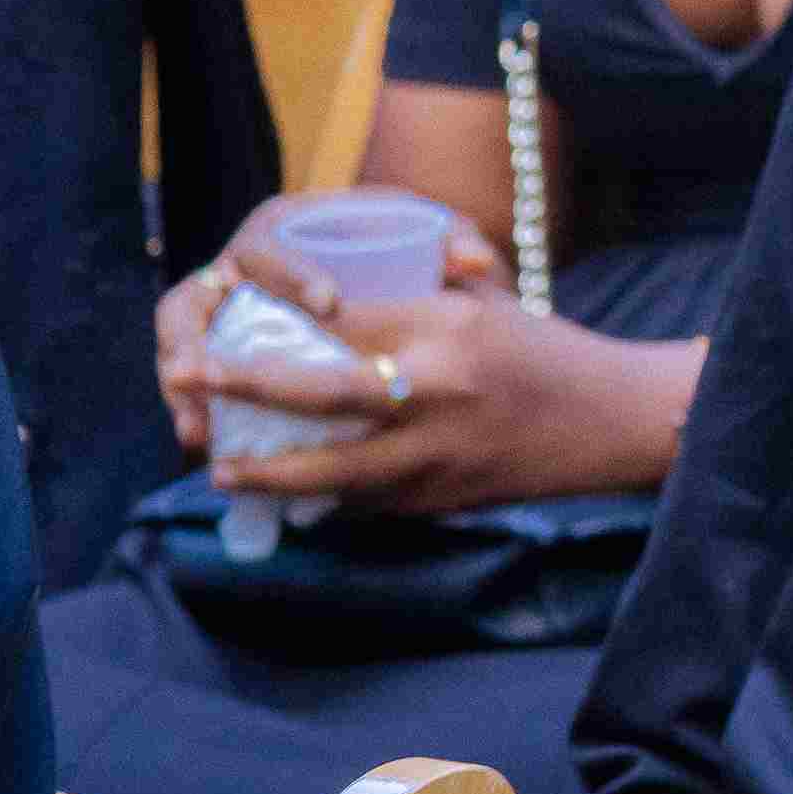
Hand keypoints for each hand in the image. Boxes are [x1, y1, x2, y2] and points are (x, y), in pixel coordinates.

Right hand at [146, 192, 504, 459]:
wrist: (365, 265)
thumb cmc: (393, 248)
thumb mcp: (420, 236)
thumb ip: (451, 238)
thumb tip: (478, 263)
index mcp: (281, 227)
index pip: (275, 246)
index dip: (293, 276)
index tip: (329, 306)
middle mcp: (237, 266)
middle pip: (196, 301)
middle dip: (197, 346)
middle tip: (211, 381)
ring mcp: (219, 309)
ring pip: (179, 343)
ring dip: (182, 390)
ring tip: (198, 435)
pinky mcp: (217, 350)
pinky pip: (188, 380)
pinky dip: (191, 411)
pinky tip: (204, 450)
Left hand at [188, 275, 684, 522]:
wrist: (606, 421)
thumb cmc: (542, 349)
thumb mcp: (484, 299)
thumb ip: (415, 289)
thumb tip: (339, 291)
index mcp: (443, 331)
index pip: (344, 323)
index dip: (278, 320)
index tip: (223, 314)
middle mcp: (434, 394)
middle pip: (321, 395)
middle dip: (245, 387)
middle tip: (186, 376)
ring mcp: (435, 456)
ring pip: (331, 471)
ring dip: (268, 471)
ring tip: (219, 469)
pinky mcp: (439, 502)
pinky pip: (363, 503)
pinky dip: (321, 498)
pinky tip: (286, 492)